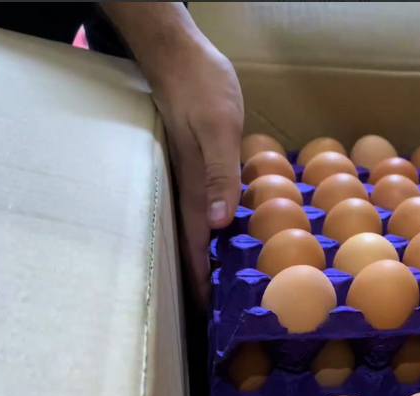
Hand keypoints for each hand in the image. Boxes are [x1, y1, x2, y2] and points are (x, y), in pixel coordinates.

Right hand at [150, 40, 243, 310]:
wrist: (180, 54)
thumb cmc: (200, 87)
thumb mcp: (216, 128)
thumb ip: (217, 175)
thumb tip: (215, 224)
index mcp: (194, 189)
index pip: (194, 248)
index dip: (201, 283)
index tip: (210, 318)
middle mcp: (193, 190)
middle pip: (196, 246)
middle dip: (208, 280)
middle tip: (226, 312)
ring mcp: (196, 179)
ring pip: (204, 229)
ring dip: (216, 257)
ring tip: (235, 286)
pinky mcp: (204, 165)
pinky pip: (215, 205)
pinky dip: (225, 227)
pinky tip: (239, 234)